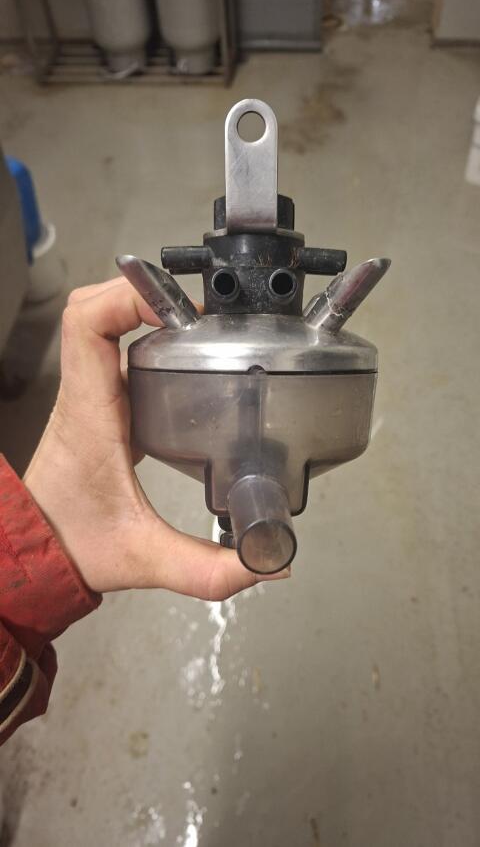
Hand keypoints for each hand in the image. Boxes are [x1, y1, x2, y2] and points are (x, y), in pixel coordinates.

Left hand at [24, 278, 289, 595]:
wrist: (36, 553)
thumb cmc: (74, 546)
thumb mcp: (145, 559)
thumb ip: (210, 569)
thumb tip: (270, 562)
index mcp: (91, 415)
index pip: (89, 324)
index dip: (131, 297)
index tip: (181, 310)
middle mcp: (84, 395)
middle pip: (91, 306)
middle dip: (142, 292)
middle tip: (195, 313)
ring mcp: (86, 396)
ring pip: (95, 322)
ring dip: (136, 307)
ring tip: (190, 321)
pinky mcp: (95, 405)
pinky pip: (105, 348)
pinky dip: (135, 333)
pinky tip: (176, 354)